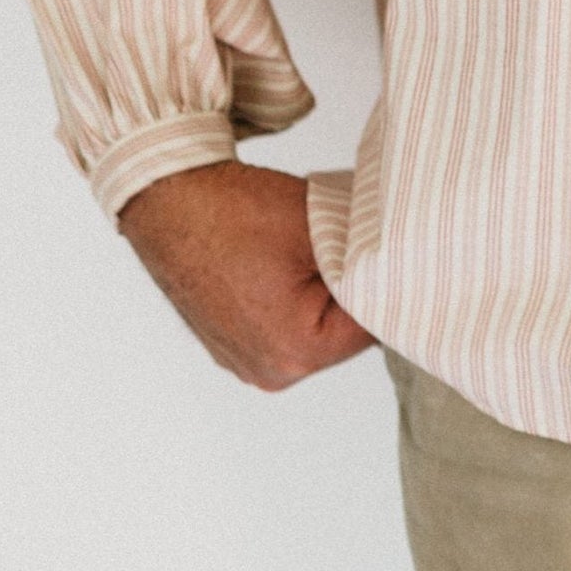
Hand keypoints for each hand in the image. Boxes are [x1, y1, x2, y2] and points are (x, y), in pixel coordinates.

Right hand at [116, 160, 374, 389]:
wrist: (170, 199)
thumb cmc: (236, 211)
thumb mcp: (322, 227)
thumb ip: (367, 259)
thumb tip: (401, 265)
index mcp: (297, 350)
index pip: (373, 324)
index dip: (387, 282)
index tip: (393, 254)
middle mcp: (269, 371)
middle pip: (344, 335)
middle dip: (354, 291)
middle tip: (353, 246)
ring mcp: (246, 362)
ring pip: (315, 331)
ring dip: (324, 296)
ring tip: (314, 252)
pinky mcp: (231, 346)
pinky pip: (283, 328)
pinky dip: (294, 299)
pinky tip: (285, 263)